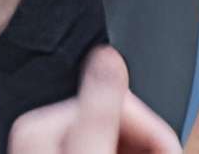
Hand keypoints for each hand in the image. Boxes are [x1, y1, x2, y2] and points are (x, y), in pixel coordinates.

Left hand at [10, 47, 179, 153]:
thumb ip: (100, 108)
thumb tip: (107, 54)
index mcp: (42, 126)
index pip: (122, 104)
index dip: (156, 136)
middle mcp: (43, 135)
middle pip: (120, 125)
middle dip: (149, 148)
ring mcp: (55, 150)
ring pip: (119, 141)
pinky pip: (109, 149)